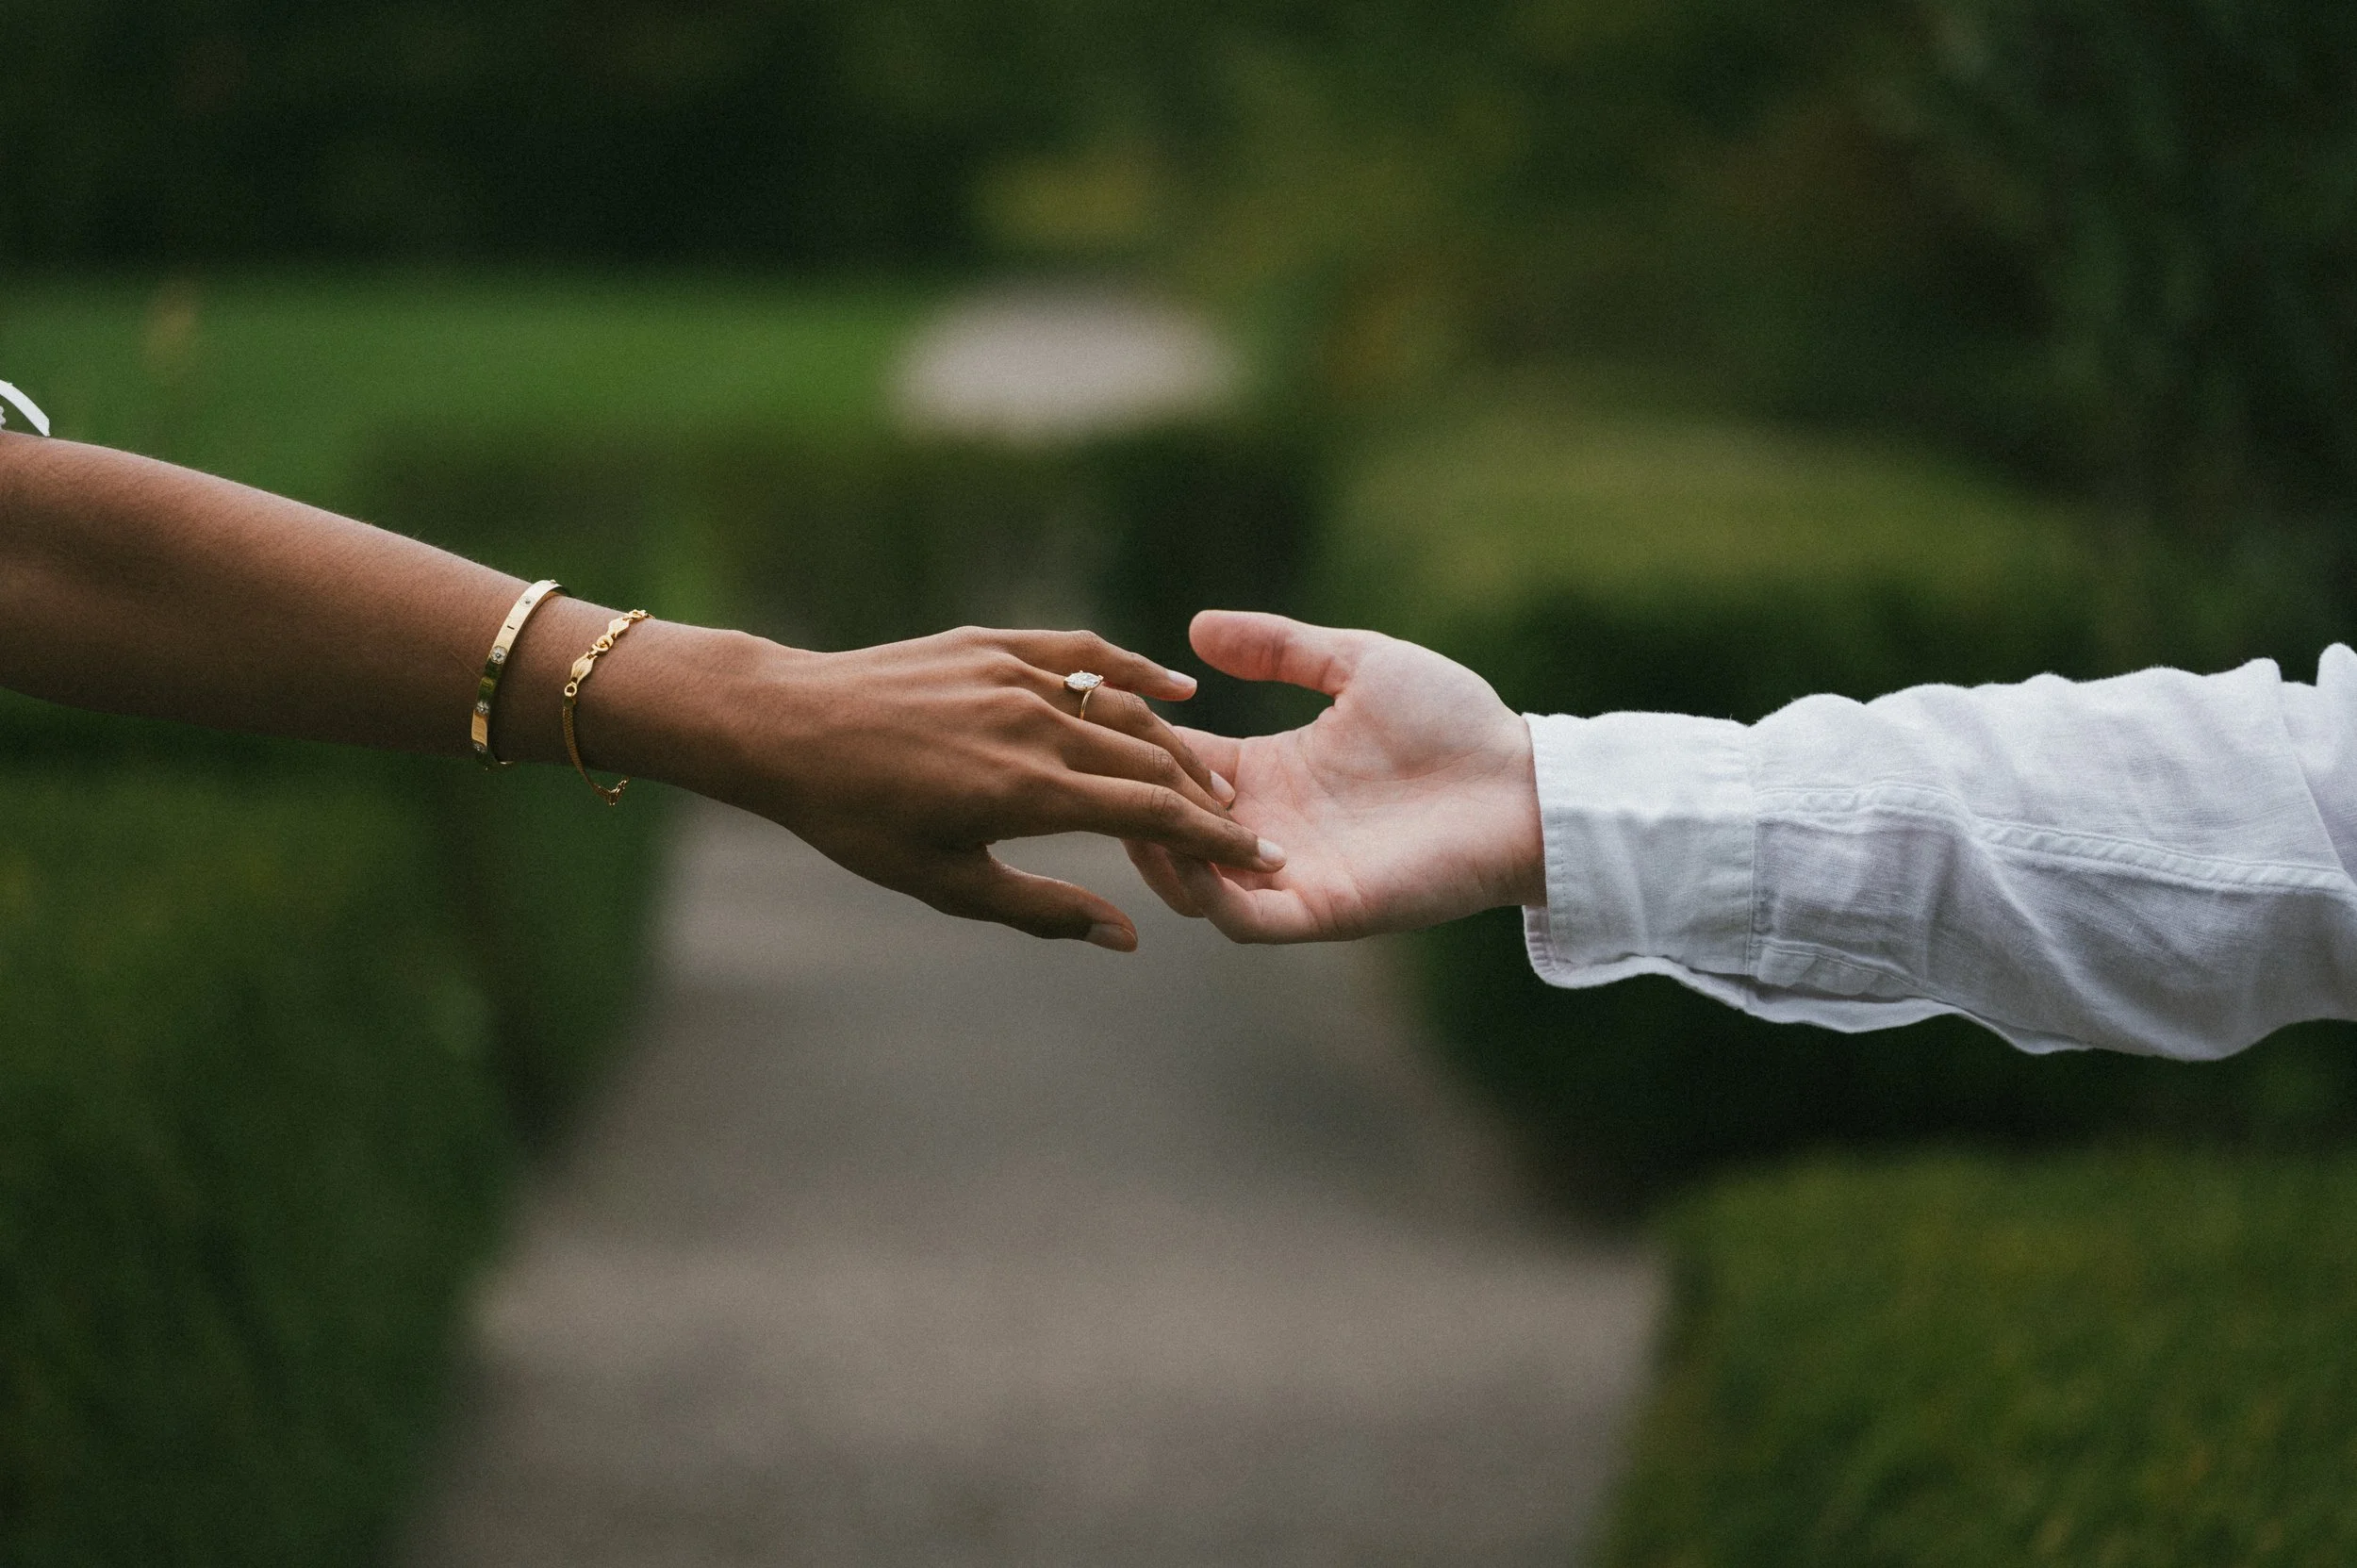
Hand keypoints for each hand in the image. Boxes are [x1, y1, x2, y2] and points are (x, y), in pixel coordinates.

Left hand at [604, 623, 1282, 950]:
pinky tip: (1175, 687)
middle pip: (1153, 760)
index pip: (1151, 816)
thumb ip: (1043, 908)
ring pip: (1126, 707)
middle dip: (1209, 800)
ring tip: (1210, 781)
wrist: (785, 726)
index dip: (1215, 841)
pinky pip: (1084, 653)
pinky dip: (1135, 671)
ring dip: (1177, 745)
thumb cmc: (857, 818)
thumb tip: (1129, 936)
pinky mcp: (994, 643)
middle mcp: (1035, 724)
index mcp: (1028, 790)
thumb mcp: (947, 882)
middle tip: (1248, 830)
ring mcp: (1016, 675)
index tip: (1260, 861)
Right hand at [1124, 611, 1542, 942]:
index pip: (1176, 763)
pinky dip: (1207, 893)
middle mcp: (1269, 825)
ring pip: (1189, 883)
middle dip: (1131, 797)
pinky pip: (1242, 919)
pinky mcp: (1322, 908)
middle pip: (1166, 825)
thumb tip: (1196, 628)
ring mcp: (1291, 872)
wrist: (1525, 785)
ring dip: (1157, 849)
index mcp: (1271, 771)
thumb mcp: (1358, 663)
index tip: (1110, 710)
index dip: (1139, 741)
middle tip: (1106, 766)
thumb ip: (1281, 649)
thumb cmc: (1456, 724)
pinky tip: (1192, 850)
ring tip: (1139, 808)